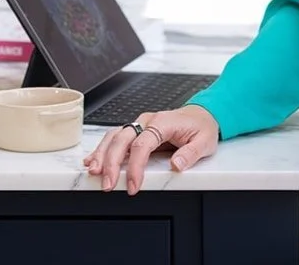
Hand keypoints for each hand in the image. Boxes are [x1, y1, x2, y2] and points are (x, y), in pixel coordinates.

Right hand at [82, 104, 219, 193]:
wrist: (202, 114)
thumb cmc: (202, 127)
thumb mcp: (205, 141)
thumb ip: (191, 153)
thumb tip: (177, 165)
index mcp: (163, 122)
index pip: (143, 144)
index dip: (135, 167)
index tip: (132, 185)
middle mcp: (148, 120)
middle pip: (122, 139)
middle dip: (111, 162)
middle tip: (107, 184)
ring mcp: (140, 124)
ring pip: (114, 136)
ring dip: (102, 154)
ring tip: (94, 172)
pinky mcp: (136, 130)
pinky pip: (115, 137)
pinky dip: (102, 148)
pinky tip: (93, 161)